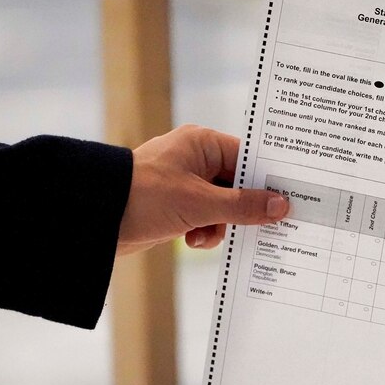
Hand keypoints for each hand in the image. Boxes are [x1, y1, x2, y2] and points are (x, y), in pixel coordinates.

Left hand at [117, 124, 288, 254]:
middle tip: (259, 228)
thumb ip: (243, 206)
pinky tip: (191, 240)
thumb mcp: (200, 203)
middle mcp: (195, 159)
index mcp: (203, 144)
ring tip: (203, 234)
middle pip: (238, 185)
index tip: (288, 201)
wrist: (96, 219)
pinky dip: (204, 232)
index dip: (268, 181)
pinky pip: (206, 218)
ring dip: (219, 225)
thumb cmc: (144, 197)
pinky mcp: (176, 206)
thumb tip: (281, 206)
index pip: (249, 159)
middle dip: (243, 210)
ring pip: (224, 206)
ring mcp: (185, 183)